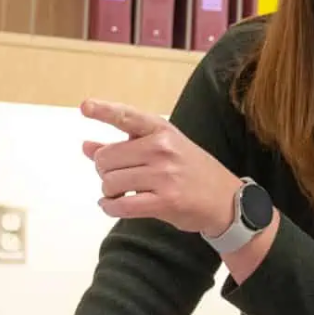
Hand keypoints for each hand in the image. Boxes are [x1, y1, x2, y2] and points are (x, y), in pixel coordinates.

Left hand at [81, 100, 239, 235]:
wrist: (226, 201)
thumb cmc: (192, 172)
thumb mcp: (165, 150)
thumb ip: (125, 147)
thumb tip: (87, 147)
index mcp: (163, 131)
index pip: (128, 117)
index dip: (104, 111)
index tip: (86, 107)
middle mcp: (162, 149)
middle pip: (106, 158)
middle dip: (104, 171)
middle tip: (117, 177)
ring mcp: (164, 175)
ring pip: (110, 182)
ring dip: (108, 191)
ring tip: (120, 193)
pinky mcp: (165, 201)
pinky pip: (122, 205)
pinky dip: (110, 207)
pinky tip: (112, 205)